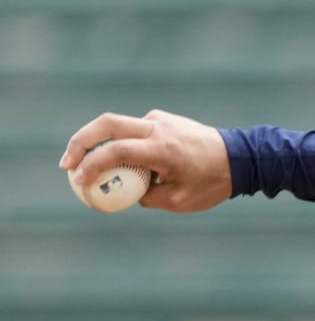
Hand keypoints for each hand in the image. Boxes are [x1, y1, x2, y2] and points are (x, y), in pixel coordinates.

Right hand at [61, 110, 231, 212]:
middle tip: (66, 164)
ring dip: (98, 142)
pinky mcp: (163, 119)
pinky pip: (133, 129)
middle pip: (106, 124)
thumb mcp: (179, 201)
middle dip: (80, 142)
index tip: (79, 181)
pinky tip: (122, 163)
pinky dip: (119, 142)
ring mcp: (160, 119)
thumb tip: (124, 192)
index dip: (92, 165)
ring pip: (117, 124)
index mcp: (163, 149)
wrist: (241, 158)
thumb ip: (146, 196)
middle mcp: (159, 128)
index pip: (116, 151)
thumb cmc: (213, 183)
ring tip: (88, 167)